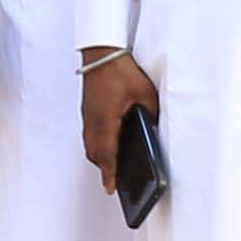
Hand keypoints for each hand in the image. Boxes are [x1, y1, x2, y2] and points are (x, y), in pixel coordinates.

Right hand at [80, 48, 158, 177]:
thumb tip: (152, 126)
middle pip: (94, 153)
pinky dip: (97, 143)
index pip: (107, 154)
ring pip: (90, 143)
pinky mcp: (88, 109)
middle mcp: (93, 120)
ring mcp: (88, 115)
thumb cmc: (119, 70)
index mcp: (105, 120)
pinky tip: (108, 142)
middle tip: (113, 180)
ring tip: (111, 165)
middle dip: (103, 168)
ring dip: (99, 155)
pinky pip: (89, 133)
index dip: (109, 173)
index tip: (111, 187)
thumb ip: (150, 113)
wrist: (101, 53)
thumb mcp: (145, 94)